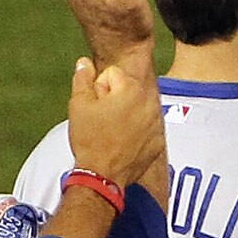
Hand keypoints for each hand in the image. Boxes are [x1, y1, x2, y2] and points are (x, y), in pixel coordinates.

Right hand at [69, 52, 168, 189]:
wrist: (101, 176)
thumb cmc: (89, 139)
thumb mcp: (78, 104)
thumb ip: (82, 78)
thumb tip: (84, 62)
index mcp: (132, 90)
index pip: (112, 74)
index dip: (98, 89)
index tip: (96, 107)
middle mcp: (151, 103)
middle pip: (127, 89)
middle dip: (114, 99)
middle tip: (103, 120)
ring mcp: (157, 124)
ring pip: (138, 108)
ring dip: (127, 114)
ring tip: (113, 132)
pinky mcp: (159, 141)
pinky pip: (147, 127)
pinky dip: (137, 132)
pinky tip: (124, 142)